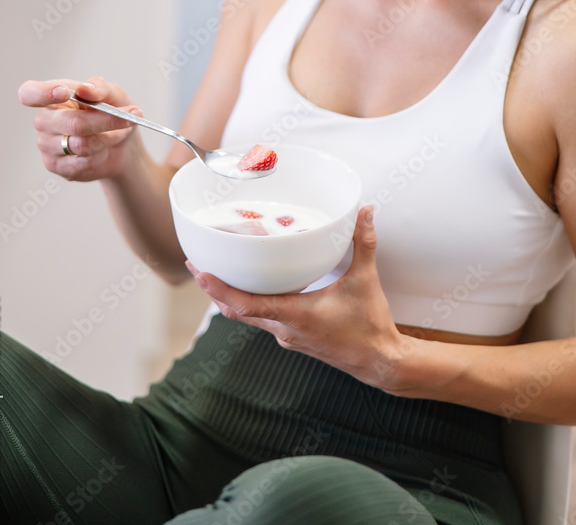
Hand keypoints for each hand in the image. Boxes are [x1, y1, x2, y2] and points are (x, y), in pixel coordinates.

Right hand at [18, 76, 142, 181]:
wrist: (123, 146)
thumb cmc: (113, 113)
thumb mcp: (114, 94)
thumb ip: (100, 88)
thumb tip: (84, 89)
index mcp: (52, 96)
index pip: (29, 93)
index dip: (42, 93)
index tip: (64, 92)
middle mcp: (44, 120)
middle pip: (70, 122)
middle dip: (104, 121)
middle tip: (127, 118)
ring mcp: (47, 144)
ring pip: (80, 144)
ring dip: (106, 139)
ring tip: (115, 134)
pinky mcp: (55, 166)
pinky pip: (81, 162)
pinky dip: (100, 156)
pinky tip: (102, 151)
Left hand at [186, 206, 411, 391]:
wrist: (379, 362)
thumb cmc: (370, 326)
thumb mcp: (365, 280)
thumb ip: (363, 244)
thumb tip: (364, 213)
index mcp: (295, 316)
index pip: (246, 305)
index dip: (220, 289)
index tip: (201, 272)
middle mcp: (284, 329)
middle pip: (237, 310)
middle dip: (214, 289)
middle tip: (196, 264)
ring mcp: (287, 336)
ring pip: (247, 316)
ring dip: (228, 297)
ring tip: (214, 273)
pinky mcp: (293, 337)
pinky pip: (261, 319)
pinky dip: (248, 304)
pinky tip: (251, 287)